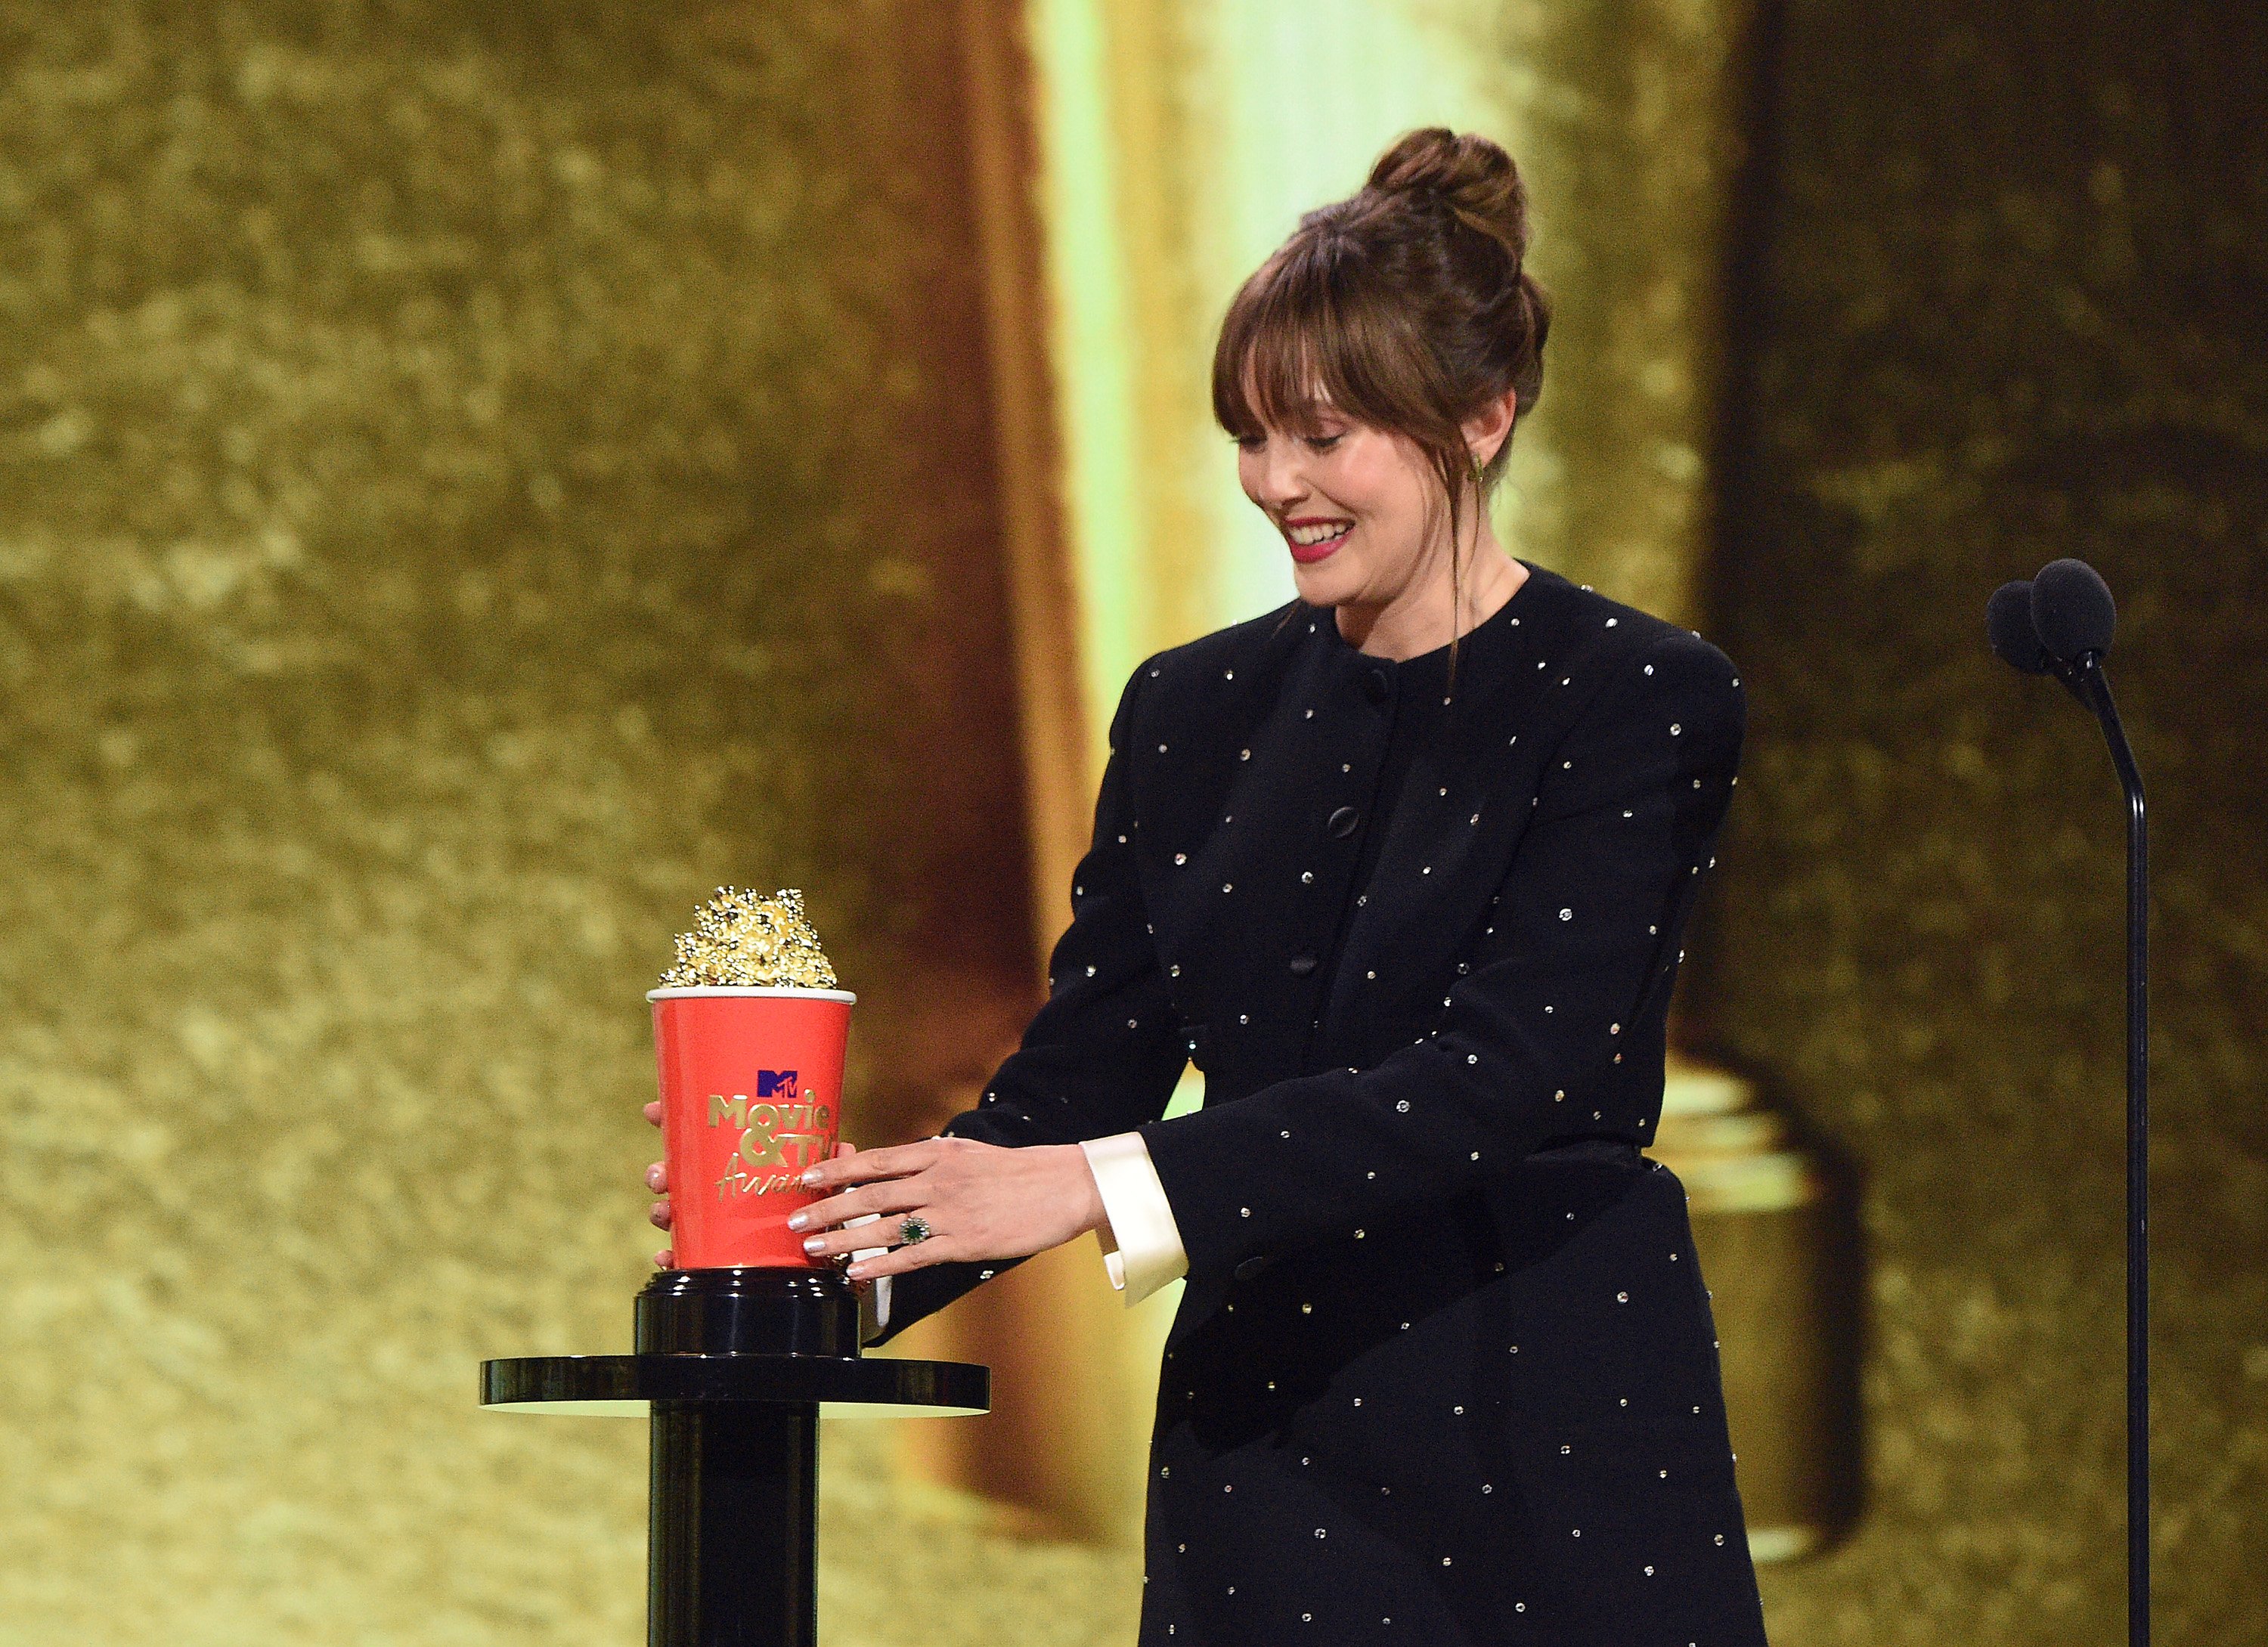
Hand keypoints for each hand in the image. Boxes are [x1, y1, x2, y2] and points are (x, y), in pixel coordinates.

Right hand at [642, 1104, 871, 1272]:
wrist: (817, 1256)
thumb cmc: (814, 1209)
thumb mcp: (823, 1184)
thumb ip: (830, 1168)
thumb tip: (842, 1148)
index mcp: (736, 1161)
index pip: (699, 1135)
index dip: (671, 1118)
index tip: (653, 1110)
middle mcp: (718, 1188)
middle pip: (677, 1173)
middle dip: (661, 1171)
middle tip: (661, 1175)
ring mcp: (712, 1219)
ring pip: (675, 1210)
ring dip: (662, 1210)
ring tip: (664, 1212)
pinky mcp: (713, 1251)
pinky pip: (685, 1253)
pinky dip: (672, 1253)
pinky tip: (668, 1254)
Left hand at [786, 1136, 1106, 1280]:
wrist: (1065, 1186)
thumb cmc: (1018, 1171)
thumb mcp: (969, 1153)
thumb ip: (932, 1159)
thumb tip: (896, 1166)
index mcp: (937, 1154)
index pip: (876, 1160)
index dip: (837, 1169)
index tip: (805, 1177)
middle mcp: (937, 1180)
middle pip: (869, 1194)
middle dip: (827, 1208)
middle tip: (794, 1221)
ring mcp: (949, 1213)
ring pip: (884, 1227)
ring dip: (843, 1238)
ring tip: (813, 1248)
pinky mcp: (964, 1243)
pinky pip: (913, 1257)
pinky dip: (880, 1266)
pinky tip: (856, 1273)